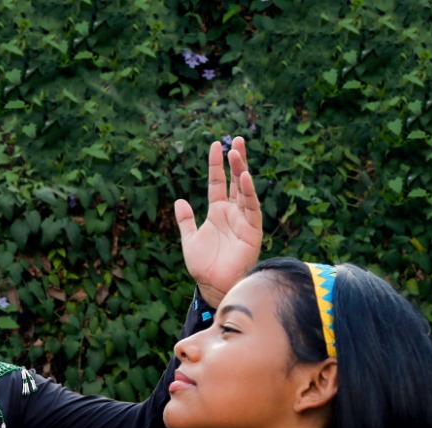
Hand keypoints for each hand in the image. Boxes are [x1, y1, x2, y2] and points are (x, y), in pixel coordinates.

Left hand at [175, 137, 261, 307]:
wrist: (213, 286)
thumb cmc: (204, 266)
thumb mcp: (190, 239)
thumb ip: (185, 221)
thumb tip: (179, 201)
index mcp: (217, 213)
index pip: (217, 183)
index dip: (216, 165)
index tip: (215, 145)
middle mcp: (232, 213)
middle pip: (235, 181)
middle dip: (235, 160)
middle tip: (235, 139)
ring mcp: (243, 220)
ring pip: (244, 189)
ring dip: (241, 170)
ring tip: (237, 152)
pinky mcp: (252, 230)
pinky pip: (251, 207)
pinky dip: (249, 192)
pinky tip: (245, 176)